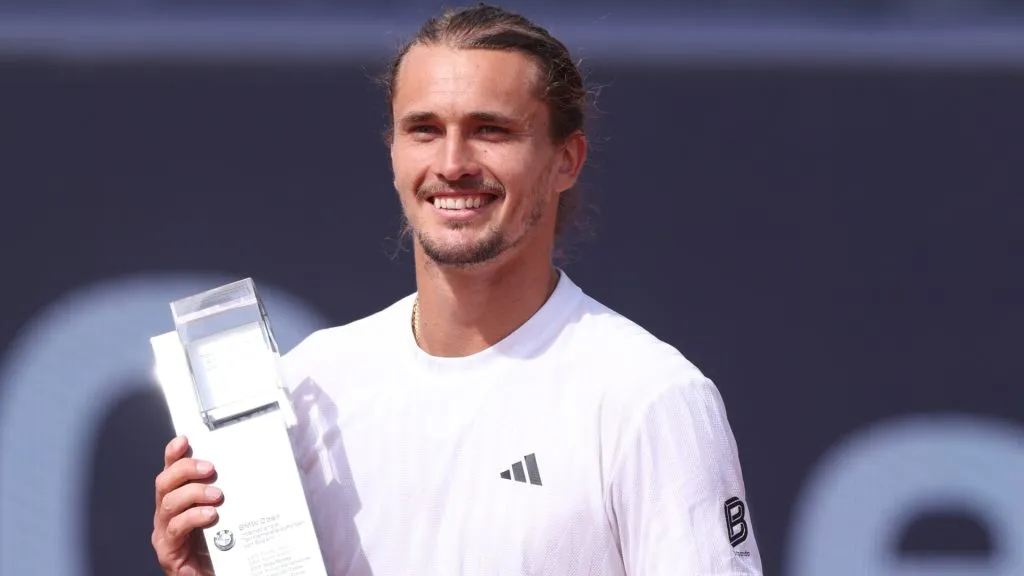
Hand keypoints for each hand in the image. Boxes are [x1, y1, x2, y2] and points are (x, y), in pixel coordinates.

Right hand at [152, 436, 222, 575]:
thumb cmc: (220, 546)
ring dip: (194, 493)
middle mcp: (167, 514)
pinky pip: (175, 528)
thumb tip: (247, 470)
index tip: (184, 440)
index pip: (171, 472)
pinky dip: (193, 517)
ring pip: (169, 503)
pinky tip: (210, 515)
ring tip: (217, 495)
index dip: (174, 454)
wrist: (216, 574)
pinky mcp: (169, 551)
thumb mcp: (225, 513)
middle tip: (209, 468)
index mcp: (179, 502)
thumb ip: (226, 493)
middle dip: (185, 469)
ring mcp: (165, 532)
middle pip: (164, 483)